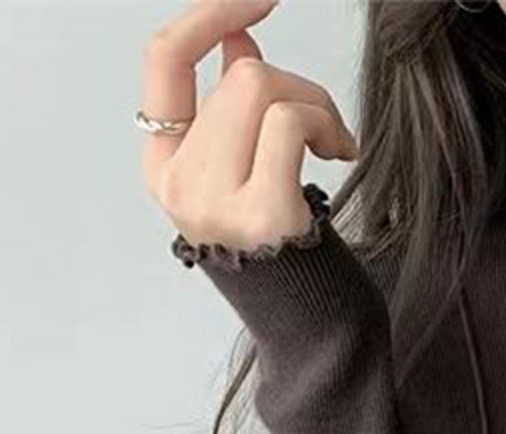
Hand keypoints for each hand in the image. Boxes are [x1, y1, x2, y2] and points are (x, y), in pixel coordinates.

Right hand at [140, 0, 358, 253]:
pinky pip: (290, 122)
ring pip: (263, 88)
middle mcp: (181, 185)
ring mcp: (216, 201)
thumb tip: (239, 42)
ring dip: (318, 106)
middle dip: (298, 86)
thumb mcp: (249, 174)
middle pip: (238, 76)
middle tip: (327, 127)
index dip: (209, 14)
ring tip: (336, 143)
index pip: (164, 60)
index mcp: (166, 167)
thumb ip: (234, 114)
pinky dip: (326, 125)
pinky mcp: (261, 213)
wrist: (316, 330)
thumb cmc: (289, 250)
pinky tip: (341, 153)